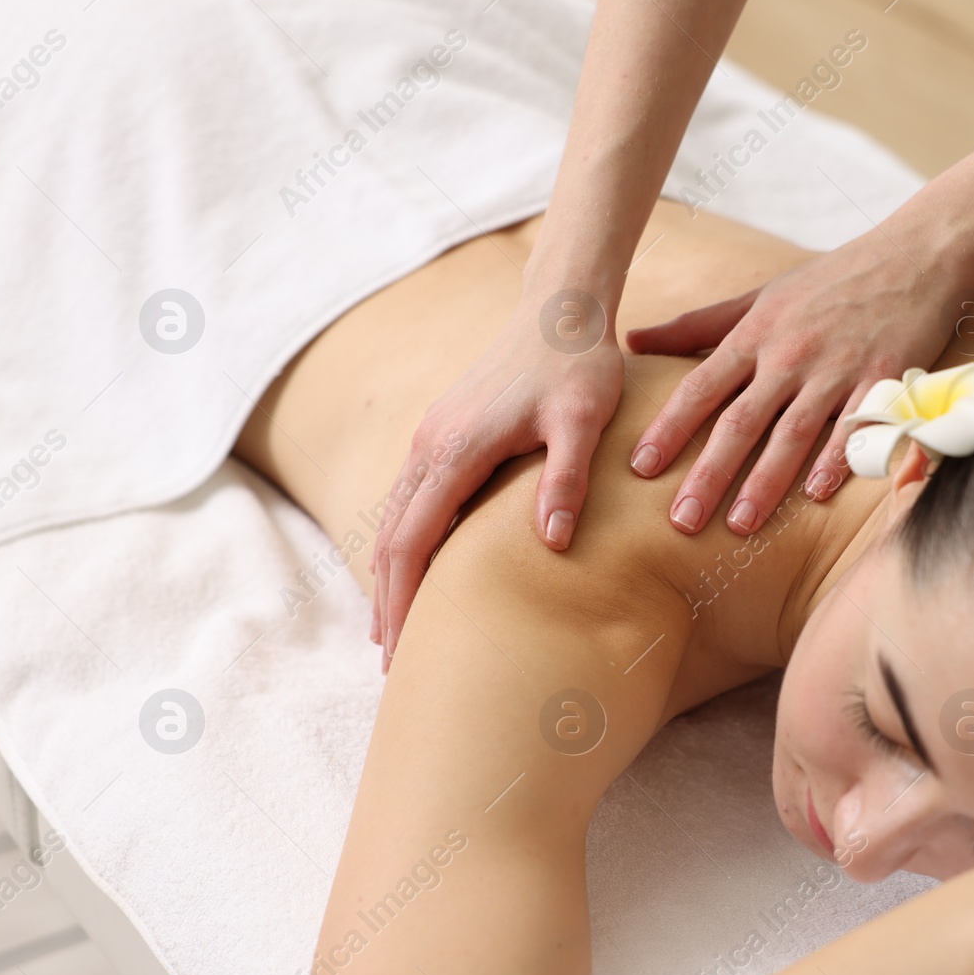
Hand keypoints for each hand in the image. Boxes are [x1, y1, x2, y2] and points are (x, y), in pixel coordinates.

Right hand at [370, 290, 623, 671]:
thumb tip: (553, 540)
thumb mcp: (584, 419)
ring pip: (394, 520)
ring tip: (394, 632)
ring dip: (390, 577)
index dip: (404, 599)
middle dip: (388, 603)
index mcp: (456, 450)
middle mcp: (430, 445)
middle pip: (393, 539)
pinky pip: (409, 501)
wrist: (560, 310)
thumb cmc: (578, 365)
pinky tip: (414, 572)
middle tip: (392, 664)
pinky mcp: (443, 434)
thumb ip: (567, 477)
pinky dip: (403, 544)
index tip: (402, 650)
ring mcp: (431, 438)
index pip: (413, 540)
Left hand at [625, 232, 964, 534]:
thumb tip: (632, 339)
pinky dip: (837, 459)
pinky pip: (856, 427)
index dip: (670, 428)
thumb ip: (698, 326)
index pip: (701, 387)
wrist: (914, 256)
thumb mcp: (760, 297)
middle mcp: (790, 355)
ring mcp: (837, 369)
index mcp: (756, 335)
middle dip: (709, 473)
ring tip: (740, 525)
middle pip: (741, 421)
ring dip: (765, 482)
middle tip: (682, 521)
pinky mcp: (883, 378)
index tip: (640, 468)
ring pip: (793, 433)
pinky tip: (816, 494)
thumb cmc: (831, 280)